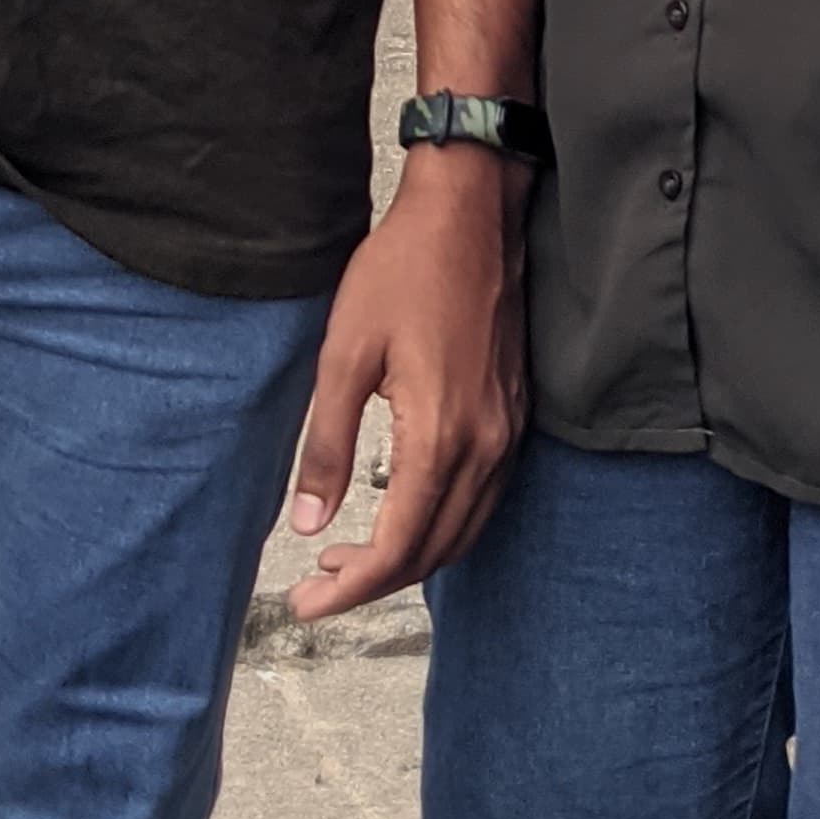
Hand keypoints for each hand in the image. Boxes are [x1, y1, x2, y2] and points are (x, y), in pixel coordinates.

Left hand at [285, 149, 528, 617]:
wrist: (471, 213)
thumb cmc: (403, 270)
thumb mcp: (343, 354)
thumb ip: (326, 444)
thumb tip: (307, 524)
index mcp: (441, 436)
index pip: (398, 547)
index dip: (351, 589)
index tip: (306, 605)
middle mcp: (485, 445)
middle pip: (436, 552)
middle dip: (374, 582)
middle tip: (318, 587)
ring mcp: (507, 432)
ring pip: (464, 530)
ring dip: (410, 557)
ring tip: (349, 558)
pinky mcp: (514, 414)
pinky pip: (483, 499)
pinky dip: (442, 525)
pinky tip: (403, 513)